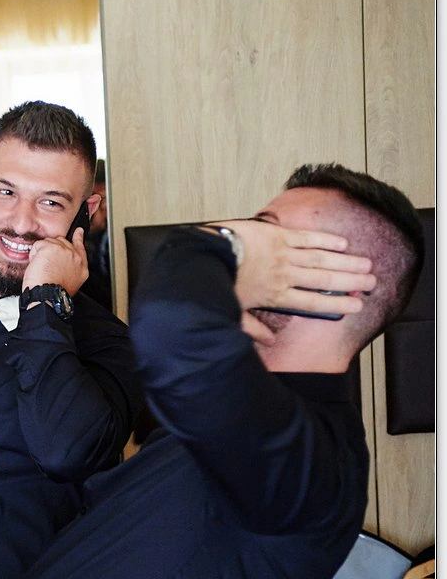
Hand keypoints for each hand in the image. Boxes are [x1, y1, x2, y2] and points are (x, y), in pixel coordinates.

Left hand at [21, 227, 88, 296]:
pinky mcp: (51, 247)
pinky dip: (33, 255)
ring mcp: (64, 250)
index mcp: (81, 267)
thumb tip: (61, 262)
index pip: (80, 247)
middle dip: (51, 249)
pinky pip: (38, 245)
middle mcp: (75, 257)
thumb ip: (69, 268)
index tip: (78, 231)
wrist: (48, 297)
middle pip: (62, 242)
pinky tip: (37, 266)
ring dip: (41, 254)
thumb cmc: (54, 294)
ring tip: (42, 269)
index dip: (78, 237)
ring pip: (48, 243)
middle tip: (45, 263)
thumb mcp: (70, 282)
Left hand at [220, 220, 375, 316]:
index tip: (357, 305)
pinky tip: (342, 243)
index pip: (312, 303)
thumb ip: (252, 328)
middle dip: (350, 282)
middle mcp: (285, 276)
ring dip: (345, 262)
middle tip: (372, 283)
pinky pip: (307, 238)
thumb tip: (269, 342)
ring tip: (366, 264)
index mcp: (275, 296)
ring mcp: (283, 254)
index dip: (337, 304)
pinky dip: (326, 240)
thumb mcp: (232, 312)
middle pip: (324, 281)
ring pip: (321, 259)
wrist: (206, 256)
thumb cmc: (216, 283)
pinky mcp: (278, 235)